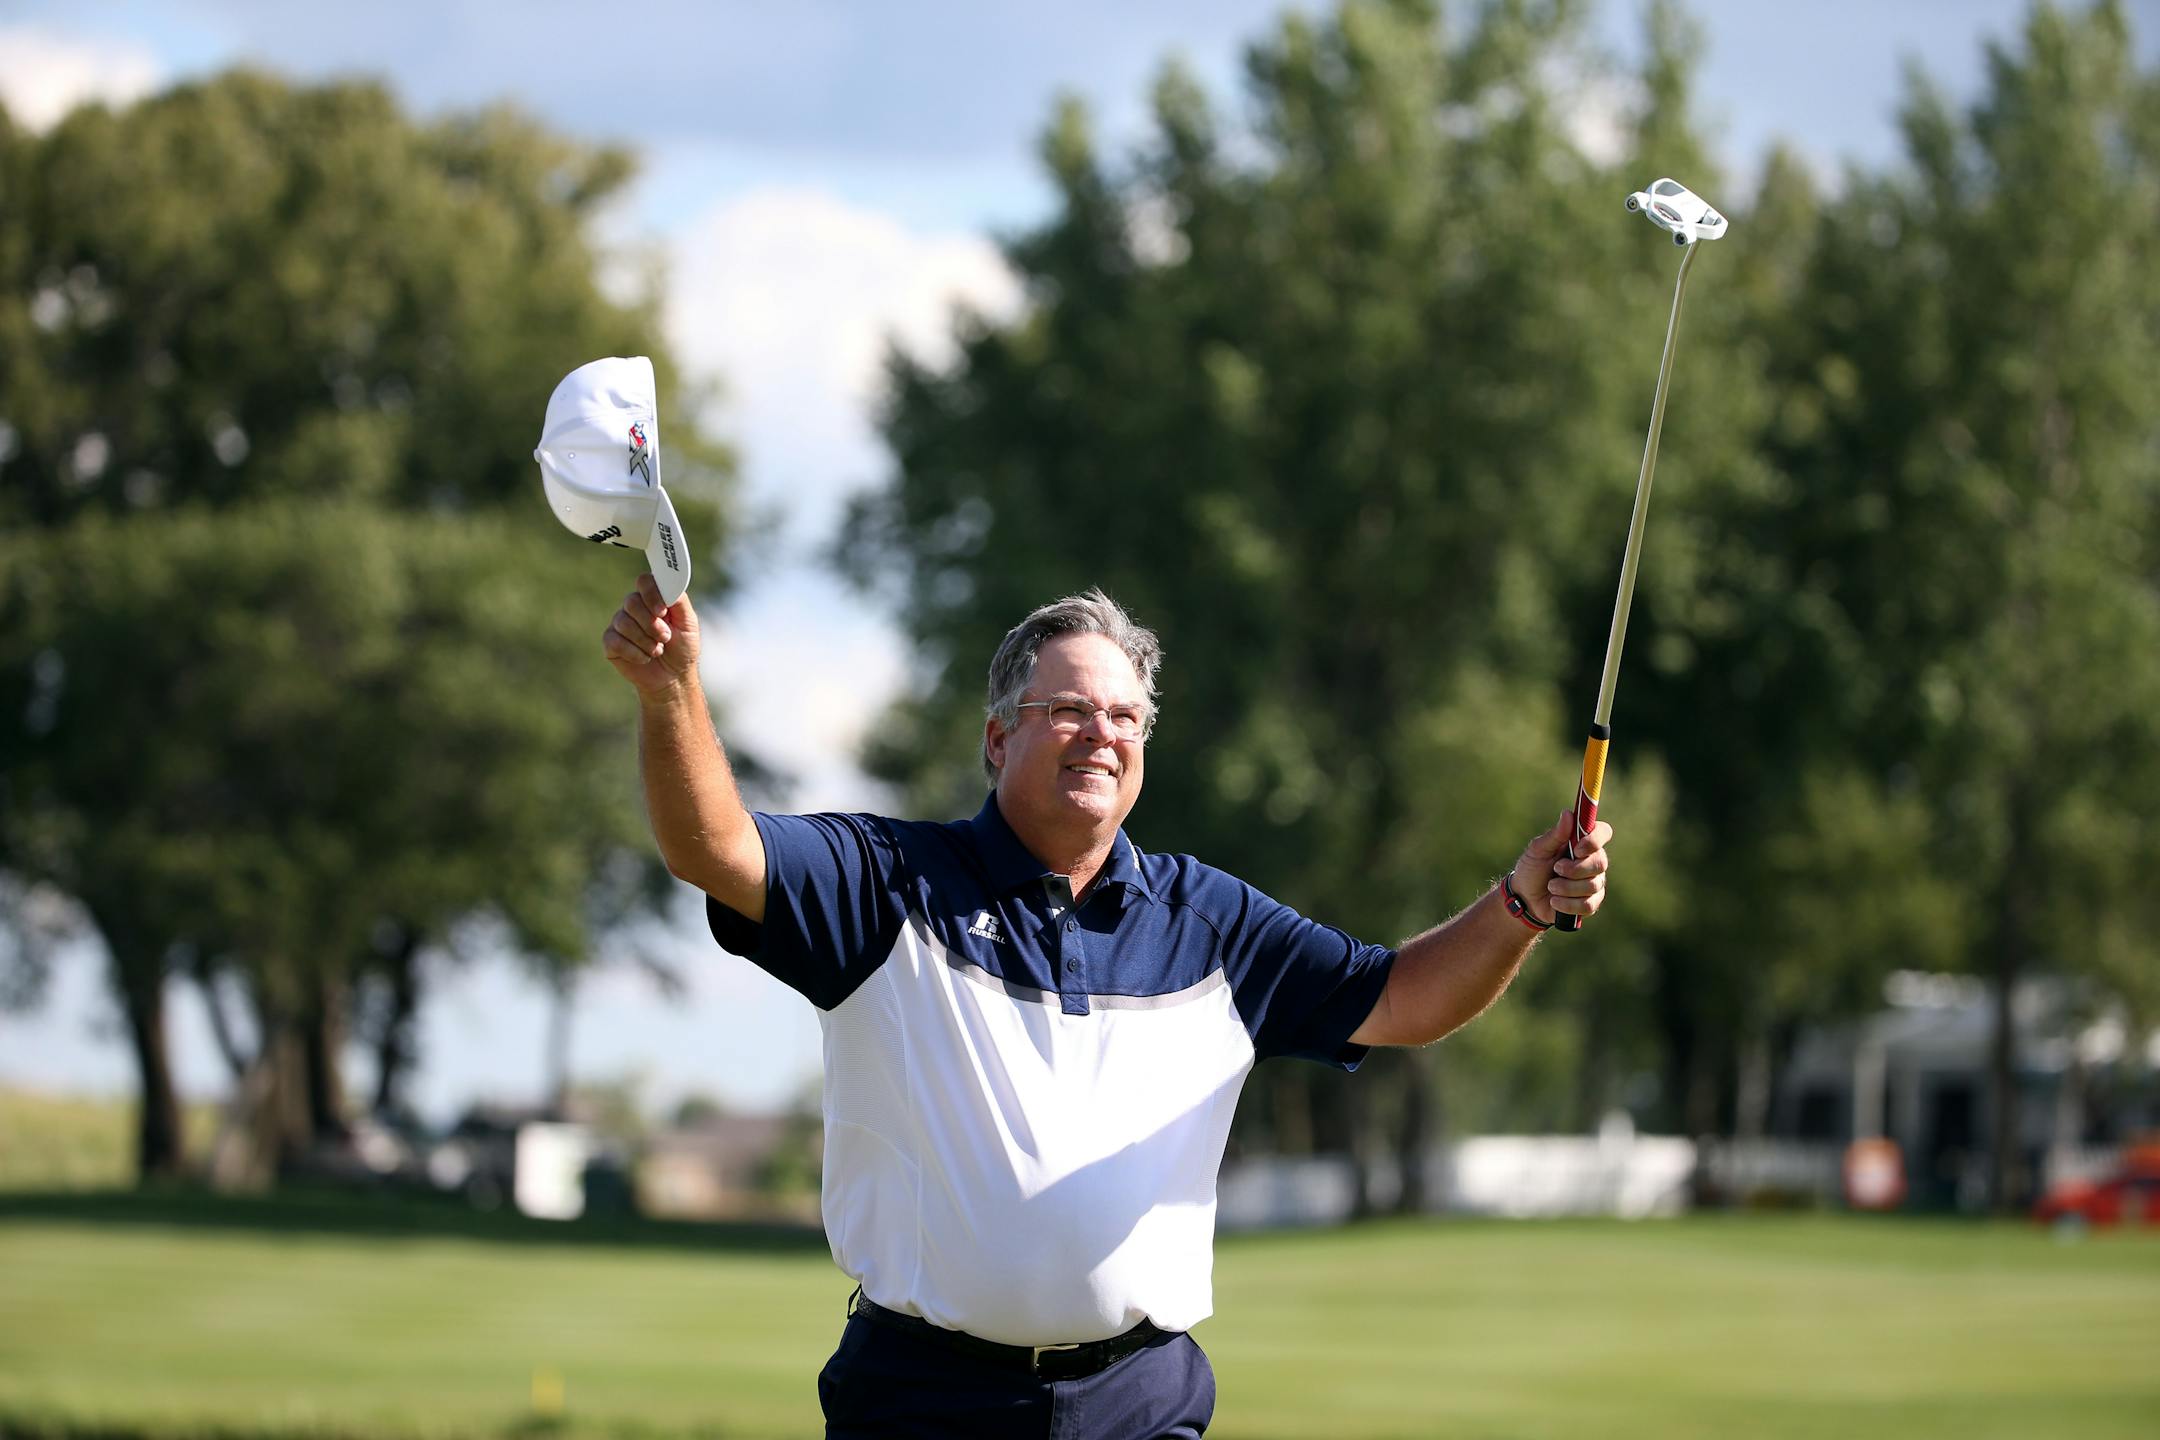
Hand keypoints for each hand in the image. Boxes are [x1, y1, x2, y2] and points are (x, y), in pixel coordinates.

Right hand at [603, 573, 700, 694]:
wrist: (673, 676)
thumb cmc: (682, 647)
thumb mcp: (688, 623)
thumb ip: (680, 601)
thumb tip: (669, 585)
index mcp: (653, 598)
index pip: (644, 581)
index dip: (651, 594)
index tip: (662, 612)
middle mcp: (634, 607)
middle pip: (632, 602)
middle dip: (651, 624)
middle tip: (666, 637)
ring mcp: (620, 623)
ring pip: (624, 623)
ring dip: (645, 641)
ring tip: (658, 650)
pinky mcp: (611, 642)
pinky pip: (615, 641)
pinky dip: (634, 653)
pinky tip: (645, 658)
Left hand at [1511, 810, 1612, 925]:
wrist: (1525, 898)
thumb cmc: (1532, 869)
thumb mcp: (1538, 850)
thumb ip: (1555, 835)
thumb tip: (1568, 813)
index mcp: (1582, 842)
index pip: (1603, 832)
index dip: (1594, 840)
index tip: (1576, 849)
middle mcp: (1593, 860)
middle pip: (1600, 862)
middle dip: (1575, 869)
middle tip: (1556, 869)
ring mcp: (1594, 882)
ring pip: (1593, 885)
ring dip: (1566, 887)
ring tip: (1551, 886)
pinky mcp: (1591, 902)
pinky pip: (1588, 904)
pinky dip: (1567, 903)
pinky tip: (1554, 901)